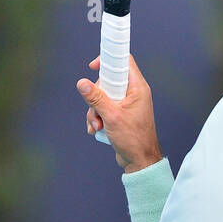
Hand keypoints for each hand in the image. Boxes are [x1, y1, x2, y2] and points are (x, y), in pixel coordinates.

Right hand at [76, 54, 162, 172]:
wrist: (139, 161)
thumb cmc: (133, 139)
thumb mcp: (111, 116)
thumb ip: (96, 98)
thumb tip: (82, 83)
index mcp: (137, 88)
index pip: (124, 62)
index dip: (108, 60)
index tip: (93, 66)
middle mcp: (133, 93)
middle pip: (108, 81)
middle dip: (96, 96)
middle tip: (96, 108)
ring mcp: (127, 104)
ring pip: (103, 97)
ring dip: (95, 111)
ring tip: (98, 125)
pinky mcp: (121, 114)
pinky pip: (104, 108)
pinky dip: (98, 118)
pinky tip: (98, 130)